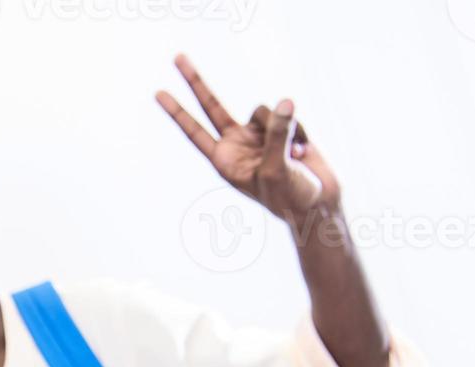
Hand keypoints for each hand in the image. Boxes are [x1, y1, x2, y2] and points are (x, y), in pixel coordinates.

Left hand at [156, 54, 339, 224]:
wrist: (317, 202)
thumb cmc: (288, 195)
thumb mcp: (276, 168)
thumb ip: (276, 134)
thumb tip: (284, 102)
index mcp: (224, 160)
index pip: (195, 131)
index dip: (177, 112)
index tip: (158, 93)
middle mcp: (236, 143)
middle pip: (212, 106)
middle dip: (196, 82)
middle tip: (176, 56)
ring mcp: (257, 134)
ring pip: (264, 110)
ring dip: (284, 129)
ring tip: (293, 155)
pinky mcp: (281, 128)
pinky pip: (288, 114)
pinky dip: (299, 131)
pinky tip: (303, 152)